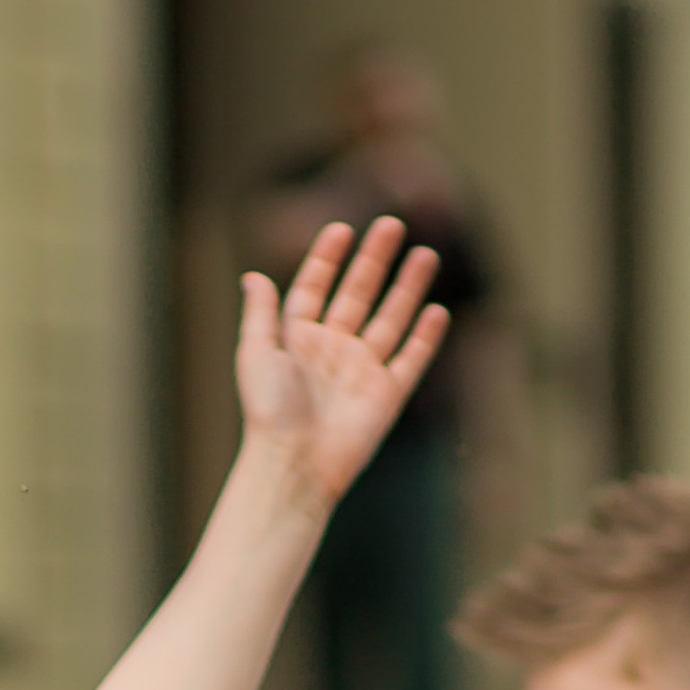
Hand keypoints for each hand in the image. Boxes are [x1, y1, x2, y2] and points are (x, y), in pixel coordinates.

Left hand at [237, 214, 447, 517]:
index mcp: (298, 341)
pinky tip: (436, 311)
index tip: (342, 229)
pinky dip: (425, 338)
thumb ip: (259, 314)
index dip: (326, 259)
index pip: (313, 289)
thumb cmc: (269, 413)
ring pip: (389, 320)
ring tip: (424, 254)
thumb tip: (253, 276)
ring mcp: (361, 373)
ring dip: (407, 288)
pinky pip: (410, 361)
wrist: (294, 464)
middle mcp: (331, 352)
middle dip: (375, 261)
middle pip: (357, 295)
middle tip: (392, 225)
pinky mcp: (385, 396)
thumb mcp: (256, 355)